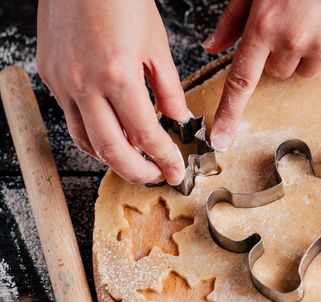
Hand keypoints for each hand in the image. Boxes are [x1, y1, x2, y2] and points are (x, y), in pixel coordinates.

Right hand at [37, 0, 190, 184]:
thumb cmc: (120, 0)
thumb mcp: (156, 44)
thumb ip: (168, 87)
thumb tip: (179, 118)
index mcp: (118, 75)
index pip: (145, 134)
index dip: (163, 158)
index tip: (175, 170)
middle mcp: (85, 84)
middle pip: (111, 150)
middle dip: (136, 172)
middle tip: (155, 176)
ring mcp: (63, 82)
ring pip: (84, 140)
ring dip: (110, 158)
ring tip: (134, 160)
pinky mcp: (50, 76)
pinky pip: (71, 118)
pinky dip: (92, 134)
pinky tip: (110, 133)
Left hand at [203, 0, 320, 150]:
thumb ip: (235, 18)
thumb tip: (212, 46)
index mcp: (265, 25)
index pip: (241, 80)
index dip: (229, 113)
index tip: (220, 139)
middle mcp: (293, 40)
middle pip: (279, 72)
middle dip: (282, 53)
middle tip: (294, 20)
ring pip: (308, 70)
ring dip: (309, 51)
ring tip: (319, 15)